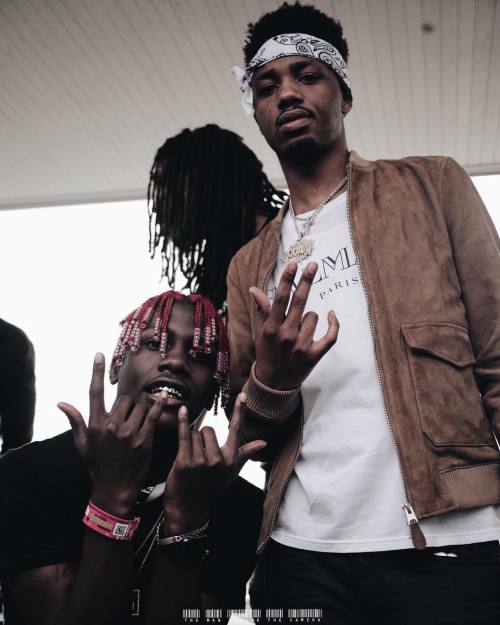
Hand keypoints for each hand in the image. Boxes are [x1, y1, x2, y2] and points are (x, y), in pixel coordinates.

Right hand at [58, 352, 160, 516]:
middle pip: (124, 399)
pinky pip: (154, 415)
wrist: (114, 489)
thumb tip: (61, 403)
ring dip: (142, 412)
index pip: (94, 392)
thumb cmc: (97, 466)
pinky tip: (164, 401)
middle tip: (128, 422)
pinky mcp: (144, 439)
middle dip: (128, 407)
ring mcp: (128, 433)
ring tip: (138, 427)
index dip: (96, 371)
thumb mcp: (83, 445)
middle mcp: (111, 426)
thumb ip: (75, 421)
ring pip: (140, 407)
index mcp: (95, 425)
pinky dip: (159, 407)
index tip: (99, 354)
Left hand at [162, 393, 265, 534]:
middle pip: (209, 429)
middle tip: (199, 455)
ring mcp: (201, 461)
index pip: (237, 430)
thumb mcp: (231, 472)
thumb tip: (264, 442)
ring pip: (195, 433)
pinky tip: (183, 410)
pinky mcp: (185, 462)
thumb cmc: (211, 487)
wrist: (188, 507)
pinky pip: (184, 435)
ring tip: (190, 458)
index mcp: (231, 460)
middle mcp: (218, 460)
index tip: (243, 395)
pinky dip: (183, 421)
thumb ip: (245, 453)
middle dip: (202, 437)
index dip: (240, 411)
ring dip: (190, 441)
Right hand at [249, 261, 338, 389]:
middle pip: (299, 302)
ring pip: (313, 317)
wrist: (273, 384)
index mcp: (271, 328)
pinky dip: (333, 324)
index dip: (287, 280)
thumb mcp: (260, 332)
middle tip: (313, 265)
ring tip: (300, 329)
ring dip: (309, 318)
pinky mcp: (314, 355)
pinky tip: (331, 315)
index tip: (293, 264)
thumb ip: (260, 310)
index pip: (279, 299)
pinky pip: (330, 335)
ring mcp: (301, 346)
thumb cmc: (266, 353)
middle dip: (306, 280)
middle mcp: (286, 336)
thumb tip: (254, 288)